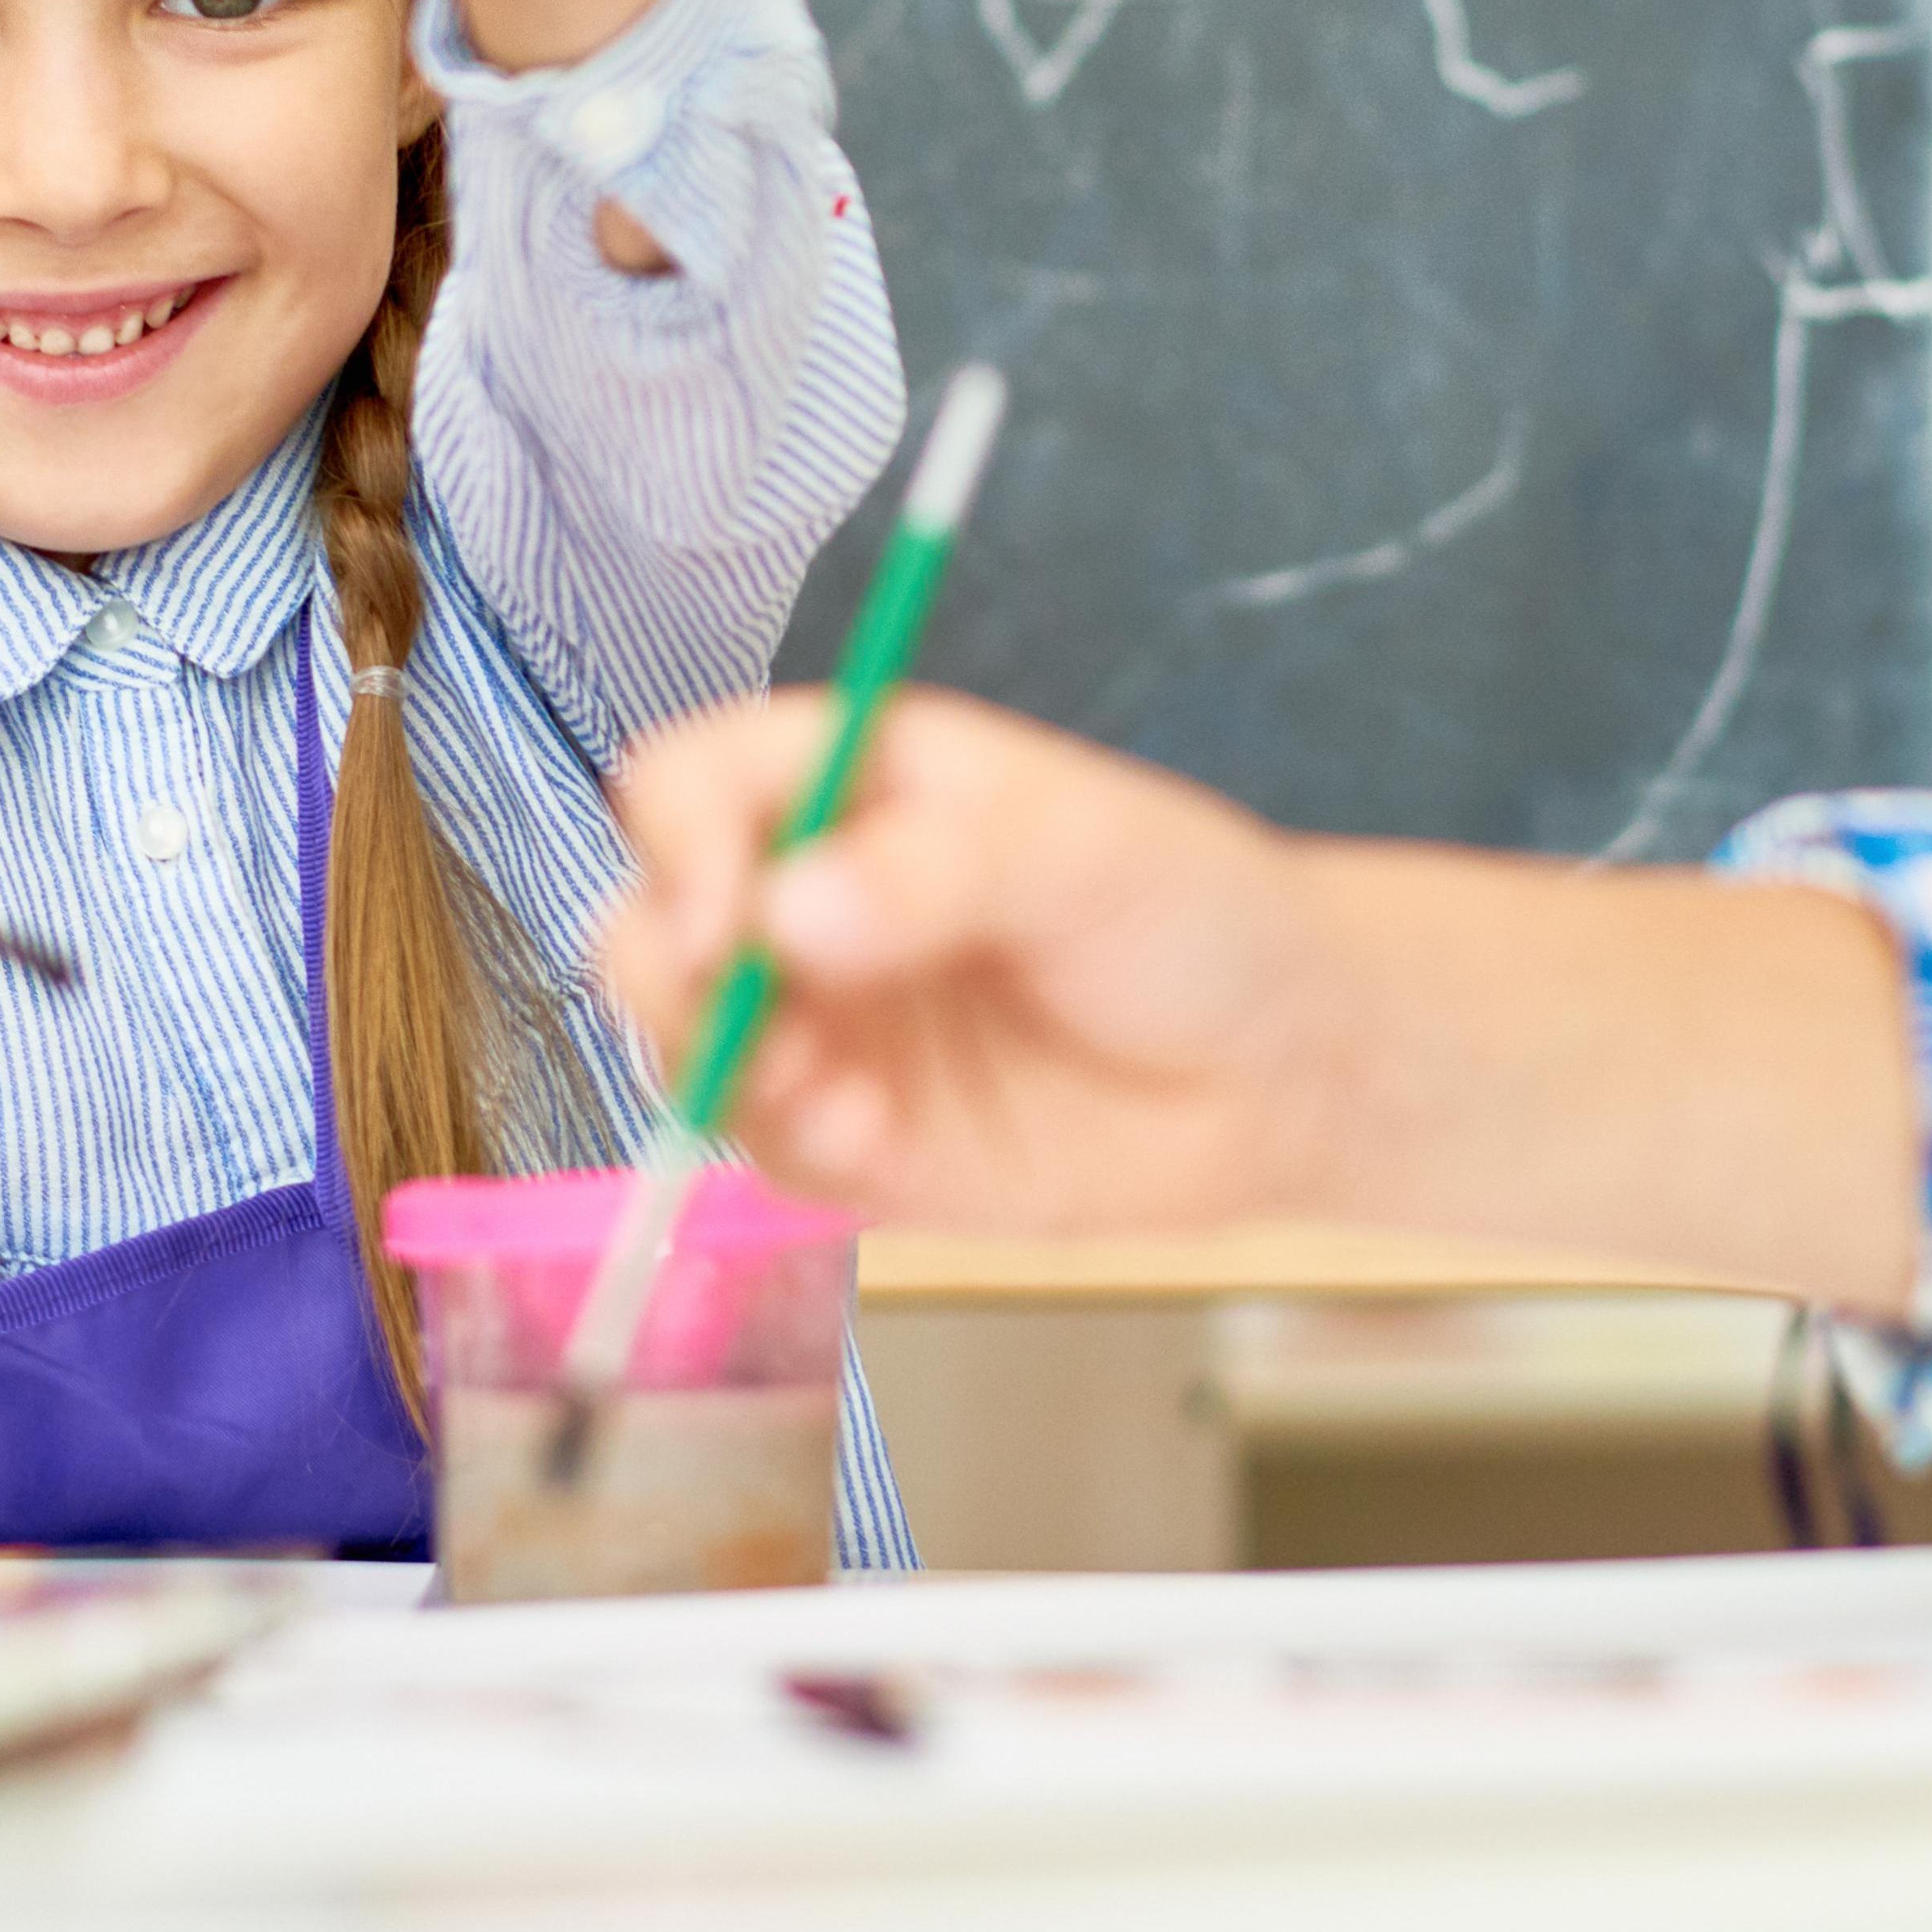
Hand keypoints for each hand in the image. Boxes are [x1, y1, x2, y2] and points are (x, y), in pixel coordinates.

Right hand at [603, 691, 1347, 1231]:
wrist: (1279, 1067)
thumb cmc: (1192, 912)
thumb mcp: (1084, 850)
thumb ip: (938, 870)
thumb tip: (786, 911)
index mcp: (852, 783)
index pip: (696, 780)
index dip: (680, 836)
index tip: (725, 911)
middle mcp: (812, 897)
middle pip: (651, 920)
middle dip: (671, 976)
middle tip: (759, 1020)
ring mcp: (825, 1022)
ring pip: (684, 1045)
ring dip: (729, 1075)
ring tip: (842, 1098)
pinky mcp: (852, 1139)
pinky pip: (764, 1151)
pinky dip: (795, 1150)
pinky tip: (878, 1144)